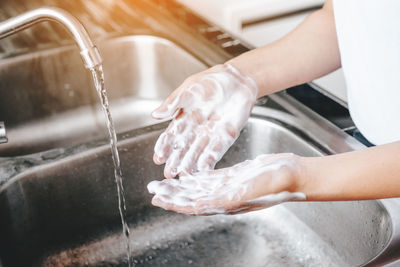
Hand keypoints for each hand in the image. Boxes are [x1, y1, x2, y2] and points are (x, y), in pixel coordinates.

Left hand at [147, 153, 305, 214]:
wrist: (294, 174)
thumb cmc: (279, 182)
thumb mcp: (254, 187)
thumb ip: (230, 196)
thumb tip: (205, 204)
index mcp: (227, 203)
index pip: (194, 206)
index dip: (174, 203)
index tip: (157, 199)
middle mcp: (225, 197)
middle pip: (191, 198)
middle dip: (171, 194)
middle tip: (153, 189)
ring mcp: (229, 187)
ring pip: (198, 188)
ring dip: (181, 186)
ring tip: (165, 182)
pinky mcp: (233, 177)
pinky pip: (210, 179)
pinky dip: (196, 177)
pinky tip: (188, 174)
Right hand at [152, 64, 258, 177]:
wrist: (238, 80)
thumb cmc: (212, 81)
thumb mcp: (188, 89)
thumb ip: (172, 103)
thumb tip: (154, 115)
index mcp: (185, 118)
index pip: (172, 135)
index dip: (164, 147)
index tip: (158, 158)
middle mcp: (196, 129)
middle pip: (183, 148)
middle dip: (175, 161)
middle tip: (168, 174)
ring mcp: (211, 134)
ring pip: (197, 153)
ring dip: (190, 165)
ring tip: (182, 176)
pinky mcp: (225, 137)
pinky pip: (215, 151)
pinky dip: (209, 161)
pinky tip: (201, 170)